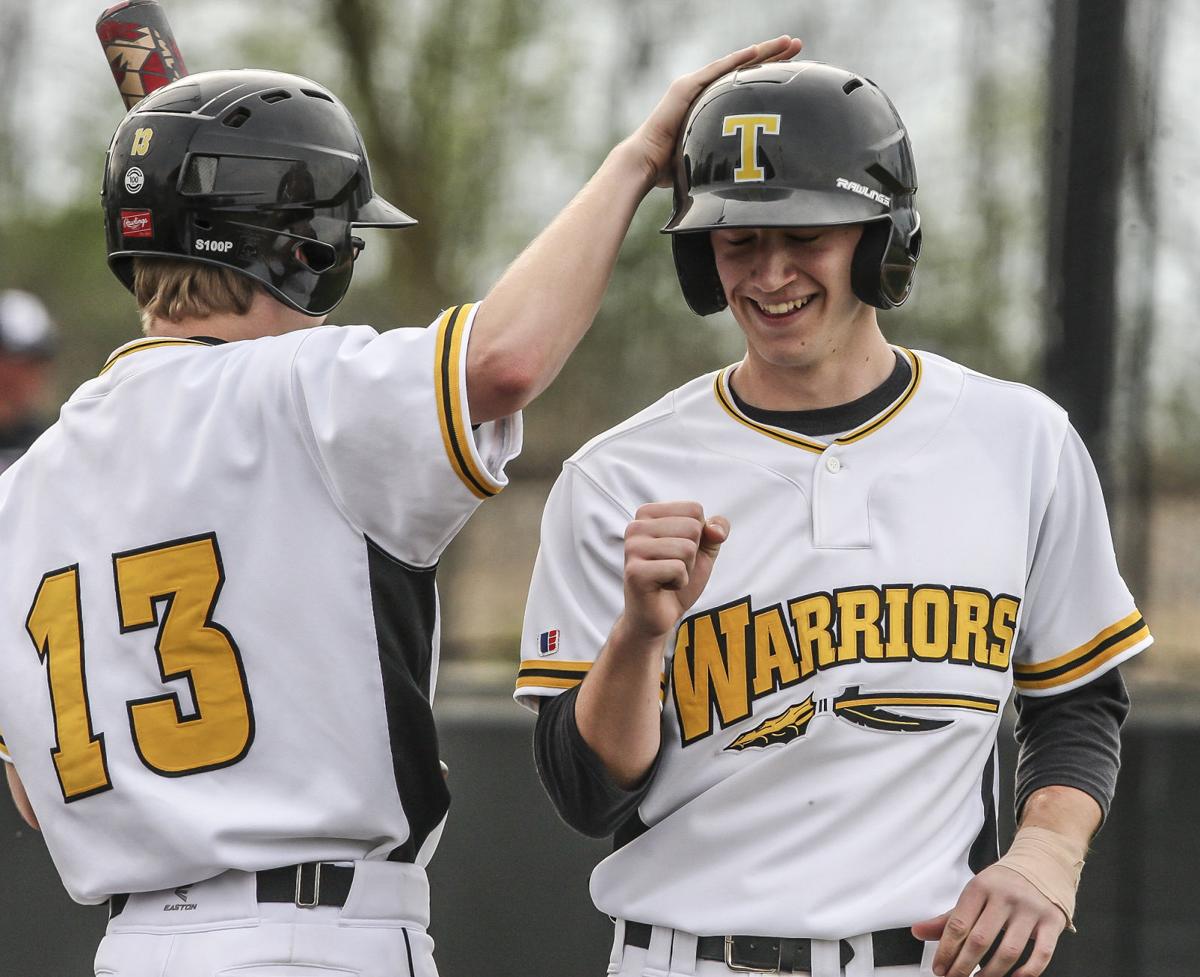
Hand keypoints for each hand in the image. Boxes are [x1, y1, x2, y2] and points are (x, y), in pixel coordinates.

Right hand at [621, 502, 729, 641]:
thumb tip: (716, 531)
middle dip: (692, 555)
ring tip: (667, 578)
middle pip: (692, 528)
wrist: (658, 614)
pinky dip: (680, 583)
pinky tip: (663, 587)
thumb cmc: (676, 577)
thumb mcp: (703, 549)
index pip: (694, 509)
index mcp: (647, 513)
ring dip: (686, 570)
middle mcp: (635, 526)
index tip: (678, 552)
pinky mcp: (635, 572)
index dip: (698, 536)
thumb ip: (715, 529)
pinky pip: (678, 569)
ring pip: (687, 549)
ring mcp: (632, 548)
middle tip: (672, 568)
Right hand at [624, 35, 802, 188]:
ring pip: (735, 64)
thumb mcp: (707, 157)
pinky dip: (738, 60)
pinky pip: (718, 71)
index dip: (768, 75)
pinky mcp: (686, 87)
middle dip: (773, 56)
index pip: (744, 86)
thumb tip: (745, 178)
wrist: (645, 164)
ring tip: (788, 42)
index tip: (792, 69)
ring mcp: (693, 86)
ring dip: (762, 51)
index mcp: (710, 105)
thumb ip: (724, 157)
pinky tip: (757, 51)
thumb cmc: (671, 169)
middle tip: (799, 46)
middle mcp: (703, 90)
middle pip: (745, 69)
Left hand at [912, 864, 1065, 976]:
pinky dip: (1027, 972)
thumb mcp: (974, 893)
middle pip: (980, 940)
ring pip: (1008, 951)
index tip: (939, 968)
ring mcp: (1030, 909)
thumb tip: (918, 932)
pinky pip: (1041, 954)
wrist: (1043, 863)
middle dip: (963, 965)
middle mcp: (1005, 896)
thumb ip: (949, 917)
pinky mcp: (1052, 921)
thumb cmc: (1004, 883)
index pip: (958, 924)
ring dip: (991, 973)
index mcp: (981, 887)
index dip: (946, 951)